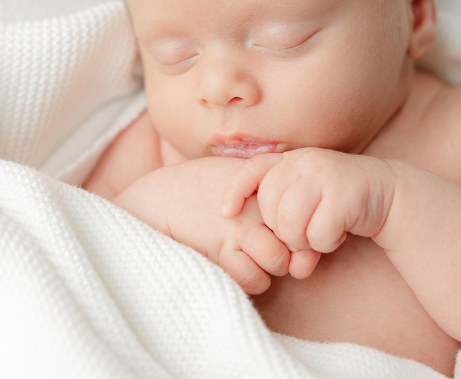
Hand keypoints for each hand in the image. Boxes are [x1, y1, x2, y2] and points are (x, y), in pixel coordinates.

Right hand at [115, 156, 292, 294]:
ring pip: (278, 262)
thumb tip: (293, 226)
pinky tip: (234, 268)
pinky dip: (248, 280)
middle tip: (266, 251)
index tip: (280, 237)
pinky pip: (252, 278)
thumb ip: (265, 195)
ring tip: (249, 260)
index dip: (295, 233)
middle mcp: (258, 205)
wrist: (160, 197)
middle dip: (287, 253)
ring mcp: (241, 227)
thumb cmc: (201, 188)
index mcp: (265, 184)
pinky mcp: (222, 249)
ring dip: (267, 268)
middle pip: (296, 240)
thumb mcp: (237, 179)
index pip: (300, 215)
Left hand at [220, 148, 396, 274]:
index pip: (252, 169)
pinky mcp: (346, 194)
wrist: (386, 194)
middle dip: (281, 232)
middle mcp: (306, 161)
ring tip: (317, 236)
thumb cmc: (335, 202)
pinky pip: (318, 233)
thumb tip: (250, 243)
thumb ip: (280, 212)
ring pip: (290, 221)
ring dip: (301, 240)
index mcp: (292, 159)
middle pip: (270, 206)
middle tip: (301, 237)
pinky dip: (325, 243)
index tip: (226, 213)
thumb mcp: (305, 197)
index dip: (234, 190)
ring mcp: (326, 175)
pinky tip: (338, 233)